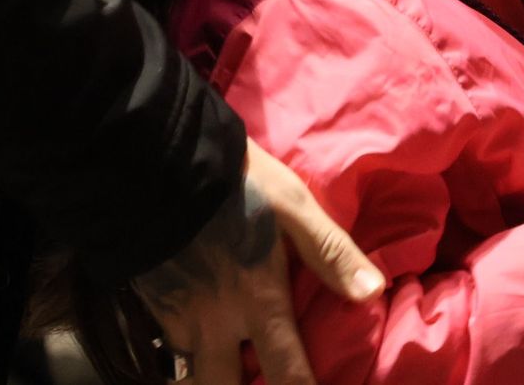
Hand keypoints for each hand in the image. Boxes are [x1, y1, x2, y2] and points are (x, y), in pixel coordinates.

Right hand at [132, 139, 383, 384]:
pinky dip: (185, 361)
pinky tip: (199, 349)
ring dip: (213, 378)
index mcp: (258, 300)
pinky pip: (168, 352)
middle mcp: (215, 323)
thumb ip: (331, 253)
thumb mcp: (293, 206)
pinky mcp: (150, 305)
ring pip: (192, 376)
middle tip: (265, 381)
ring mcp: (177, 318)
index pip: (287, 374)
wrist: (153, 162)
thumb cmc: (235, 182)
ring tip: (233, 371)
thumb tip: (373, 292)